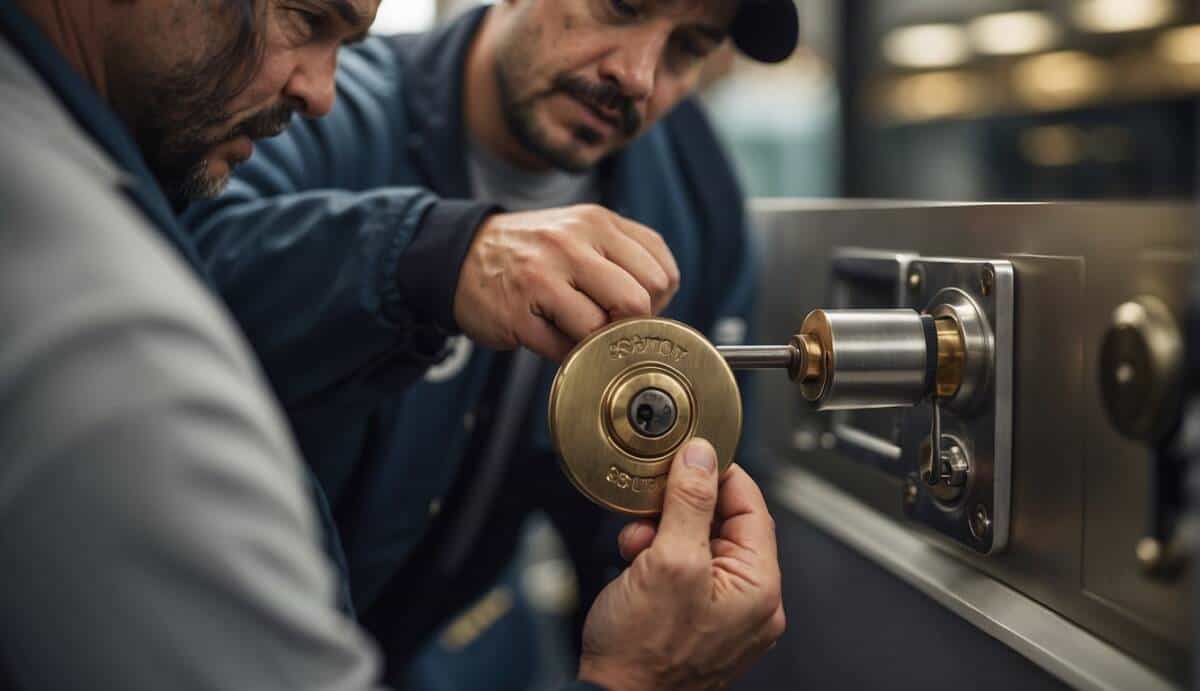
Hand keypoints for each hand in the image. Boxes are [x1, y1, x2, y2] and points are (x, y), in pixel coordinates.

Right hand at [452, 204, 679, 361]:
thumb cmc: (535, 251)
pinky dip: (567, 355)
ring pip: (601, 329)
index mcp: (596, 222)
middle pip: (638, 301)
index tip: (636, 308)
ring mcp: (541, 278)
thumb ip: (626, 254)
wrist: (462, 256)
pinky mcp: (517, 314)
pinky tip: (552, 336)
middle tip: (611, 326)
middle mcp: (570, 243)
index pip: (661, 272)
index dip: (658, 302)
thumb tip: (664, 302)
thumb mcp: (582, 231)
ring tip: (577, 330)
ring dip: (596, 342)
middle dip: (631, 324)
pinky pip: (564, 350)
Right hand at [578, 439, 785, 690]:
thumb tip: (701, 458)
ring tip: (637, 543)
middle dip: (680, 510)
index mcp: (758, 587)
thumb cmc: (642, 653)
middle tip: (651, 506)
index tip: (693, 456)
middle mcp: (749, 603)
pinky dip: (658, 559)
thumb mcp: (667, 561)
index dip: (721, 475)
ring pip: (698, 545)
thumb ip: (689, 503)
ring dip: (663, 533)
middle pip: (724, 525)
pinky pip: (685, 572)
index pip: (752, 507)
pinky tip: (636, 564)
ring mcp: (724, 615)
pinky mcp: (696, 621)